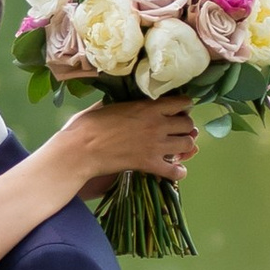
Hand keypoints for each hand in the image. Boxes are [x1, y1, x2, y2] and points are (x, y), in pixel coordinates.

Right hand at [64, 96, 197, 188]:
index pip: (182, 102)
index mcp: (148, 107)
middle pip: (188, 124)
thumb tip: (121, 98)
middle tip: (175, 130)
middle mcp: (157, 125)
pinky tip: (175, 170)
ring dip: (184, 146)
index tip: (177, 110)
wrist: (81, 149)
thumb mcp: (107, 104)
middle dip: (184, 126)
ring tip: (175, 148)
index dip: (182, 106)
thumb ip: (122, 102)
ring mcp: (155, 146)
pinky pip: (175, 171)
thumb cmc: (87, 125)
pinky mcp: (149, 164)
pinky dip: (178, 172)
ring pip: (187, 144)